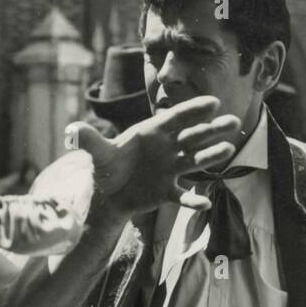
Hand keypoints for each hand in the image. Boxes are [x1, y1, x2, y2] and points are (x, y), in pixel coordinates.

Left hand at [69, 96, 239, 216]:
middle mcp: (168, 148)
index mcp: (153, 132)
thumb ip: (89, 140)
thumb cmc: (107, 167)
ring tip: (228, 150)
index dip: (194, 110)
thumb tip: (72, 130)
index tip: (213, 103)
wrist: (108, 195)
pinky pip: (183, 195)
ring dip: (212, 156)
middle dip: (212, 129)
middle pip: (194, 136)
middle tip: (234, 122)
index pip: (177, 118)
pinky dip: (193, 200)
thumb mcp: (97, 153)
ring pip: (196, 161)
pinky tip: (205, 204)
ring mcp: (171, 169)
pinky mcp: (168, 191)